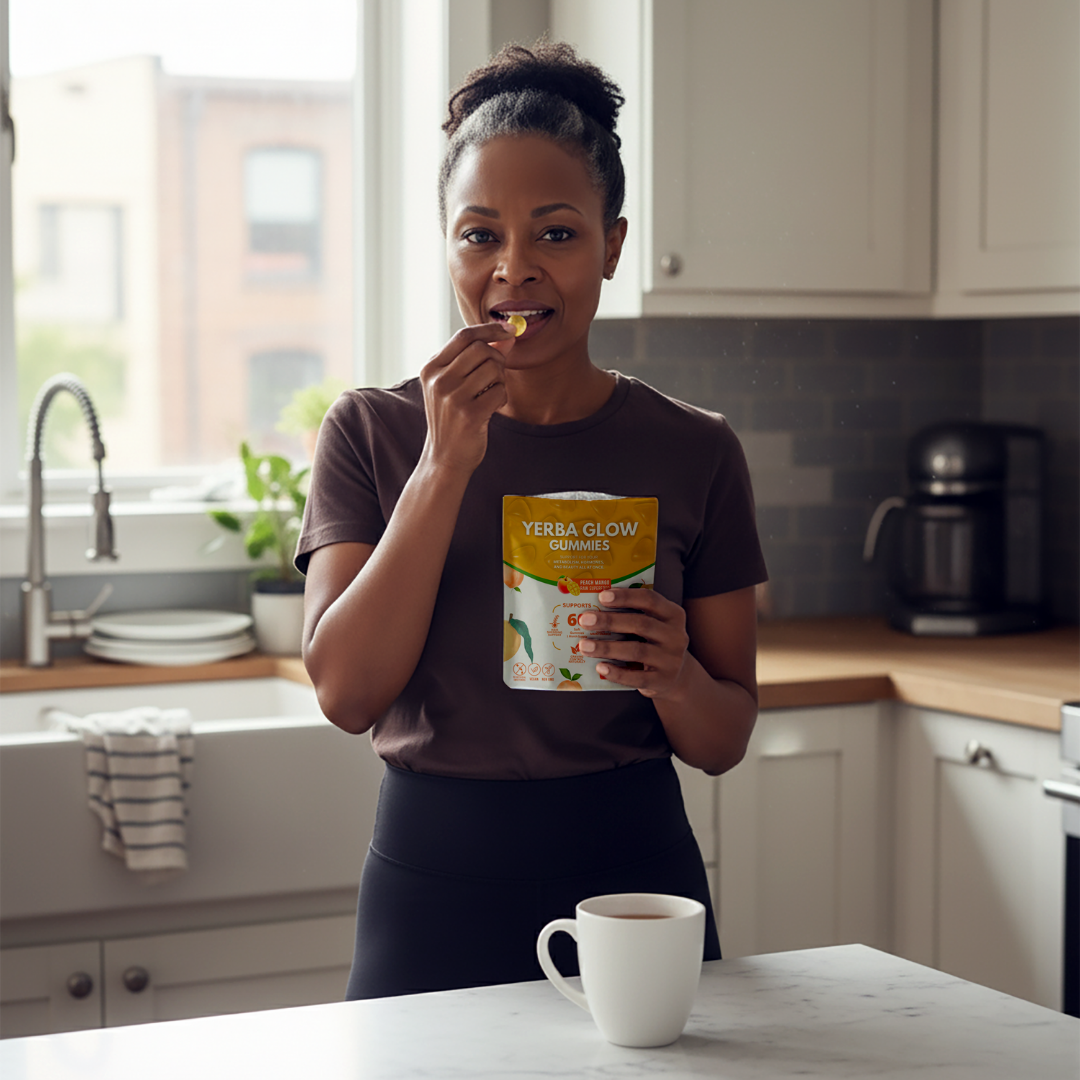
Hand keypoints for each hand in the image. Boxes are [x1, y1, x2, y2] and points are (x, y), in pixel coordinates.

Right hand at [418, 321, 515, 474]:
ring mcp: (452, 398)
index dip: (490, 329)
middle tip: (496, 375)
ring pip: (493, 368)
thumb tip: (507, 336)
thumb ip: (478, 359)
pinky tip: (490, 408)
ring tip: (489, 394)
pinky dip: (501, 398)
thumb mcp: (457, 385)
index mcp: (431, 369)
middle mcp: (438, 380)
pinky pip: (499, 391)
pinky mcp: (469, 414)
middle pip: (481, 349)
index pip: (464, 336)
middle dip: (497, 358)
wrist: (445, 457)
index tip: (509, 329)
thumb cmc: (453, 418)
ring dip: (500, 380)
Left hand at [576, 588, 690, 698]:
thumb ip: (633, 615)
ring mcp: (671, 660)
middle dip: (610, 621)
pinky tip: (600, 667)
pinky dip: (617, 673)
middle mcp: (676, 636)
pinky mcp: (662, 681)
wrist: (676, 678)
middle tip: (584, 620)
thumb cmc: (655, 644)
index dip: (626, 596)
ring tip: (584, 646)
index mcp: (673, 615)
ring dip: (607, 647)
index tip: (602, 596)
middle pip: (640, 624)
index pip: (650, 600)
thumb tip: (594, 609)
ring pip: (636, 651)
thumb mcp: (654, 625)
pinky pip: (637, 678)